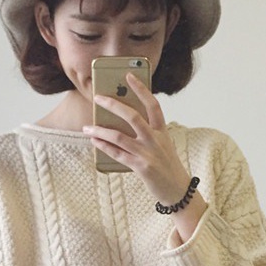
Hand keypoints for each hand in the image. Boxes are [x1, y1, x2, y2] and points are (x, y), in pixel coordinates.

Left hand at [83, 73, 191, 205]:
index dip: (141, 89)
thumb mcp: (163, 145)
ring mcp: (148, 154)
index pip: (152, 104)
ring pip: (119, 136)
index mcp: (163, 131)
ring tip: (87, 126)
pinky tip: (94, 141)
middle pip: (132, 116)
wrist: (178, 190)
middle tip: (97, 97)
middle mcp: (156, 140)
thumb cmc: (167, 166)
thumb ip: (148, 132)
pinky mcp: (141, 168)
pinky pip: (118, 154)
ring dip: (100, 130)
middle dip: (113, 105)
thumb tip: (123, 121)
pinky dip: (104, 146)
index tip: (129, 75)